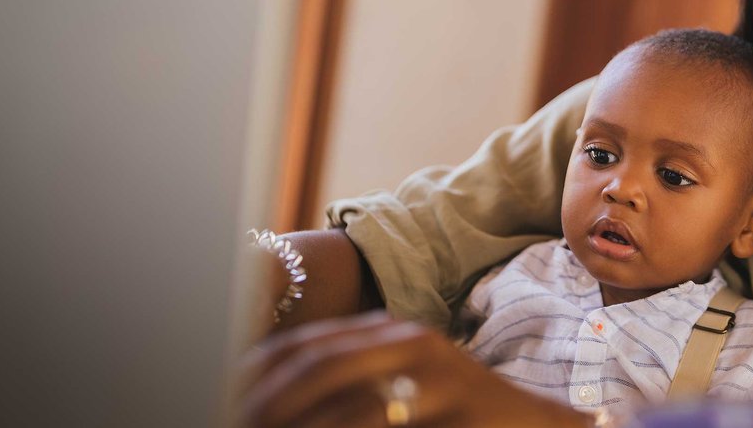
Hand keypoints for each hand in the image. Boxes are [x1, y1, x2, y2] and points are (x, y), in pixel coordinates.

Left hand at [240, 311, 589, 427]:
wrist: (533, 425)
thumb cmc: (459, 417)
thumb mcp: (402, 392)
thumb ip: (354, 389)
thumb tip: (275, 405)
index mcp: (390, 333)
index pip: (306, 345)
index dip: (256, 371)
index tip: (219, 394)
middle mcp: (409, 341)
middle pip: (314, 366)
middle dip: (265, 401)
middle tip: (229, 419)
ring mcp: (433, 372)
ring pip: (343, 403)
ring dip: (295, 423)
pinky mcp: (453, 403)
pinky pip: (379, 424)